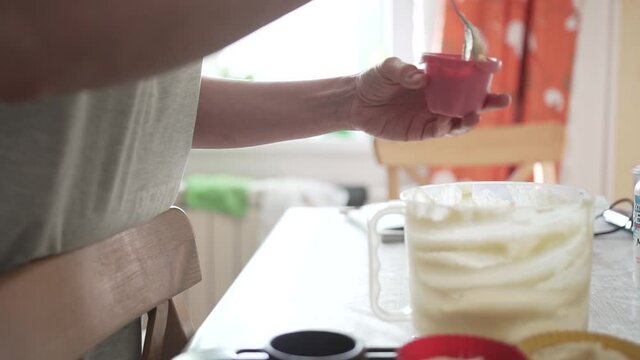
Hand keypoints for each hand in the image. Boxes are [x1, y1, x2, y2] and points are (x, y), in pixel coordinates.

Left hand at [348, 57, 509, 140]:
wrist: (356, 102)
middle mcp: (439, 99)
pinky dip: (444, 129)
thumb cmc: (375, 80)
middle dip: (488, 102)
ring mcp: (431, 116)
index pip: (465, 77)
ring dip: (469, 120)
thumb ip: (404, 71)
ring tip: (474, 116)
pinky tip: (444, 124)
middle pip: (470, 102)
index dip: (482, 73)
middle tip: (503, 100)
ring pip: (458, 121)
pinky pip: (438, 132)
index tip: (496, 66)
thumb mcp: (388, 68)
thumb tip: (420, 79)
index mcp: (437, 80)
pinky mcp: (420, 132)